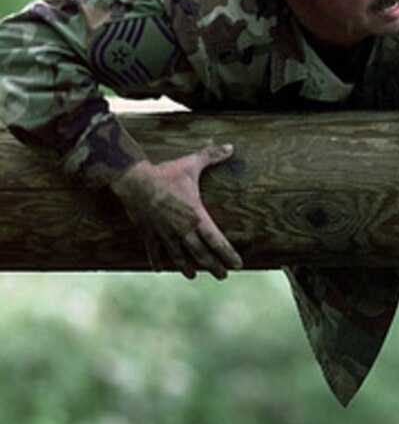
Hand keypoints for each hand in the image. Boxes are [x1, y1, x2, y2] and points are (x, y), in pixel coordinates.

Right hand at [110, 144, 242, 279]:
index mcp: (196, 216)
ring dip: (188, 267)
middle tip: (222, 276)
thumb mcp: (192, 164)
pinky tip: (159, 269)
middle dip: (213, 266)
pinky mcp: (148, 234)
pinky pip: (154, 251)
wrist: (135, 182)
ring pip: (179, 257)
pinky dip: (157, 261)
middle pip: (201, 254)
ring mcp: (165, 234)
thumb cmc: (166, 173)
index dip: (228, 254)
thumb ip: (212, 156)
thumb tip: (231, 147)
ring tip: (194, 276)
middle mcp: (183, 230)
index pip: (217, 240)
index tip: (238, 265)